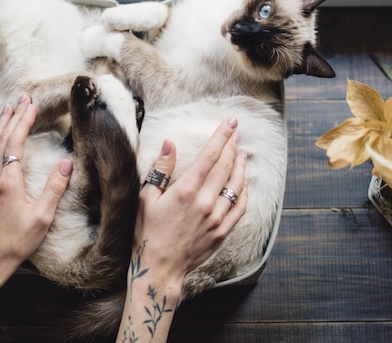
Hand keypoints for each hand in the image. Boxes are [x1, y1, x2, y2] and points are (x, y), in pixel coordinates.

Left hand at [0, 94, 72, 283]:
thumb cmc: (20, 239)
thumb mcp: (43, 216)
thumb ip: (54, 188)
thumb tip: (67, 164)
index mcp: (9, 181)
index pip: (15, 142)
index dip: (24, 121)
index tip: (32, 105)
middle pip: (2, 138)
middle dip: (13, 116)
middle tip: (22, 97)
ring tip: (7, 107)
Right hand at [135, 117, 247, 285]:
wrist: (160, 267)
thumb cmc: (149, 232)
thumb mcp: (146, 198)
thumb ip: (161, 170)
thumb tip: (168, 144)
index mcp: (185, 190)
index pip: (209, 156)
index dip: (221, 136)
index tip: (230, 123)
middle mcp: (204, 202)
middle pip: (225, 166)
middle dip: (232, 147)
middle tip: (237, 134)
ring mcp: (216, 217)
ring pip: (236, 185)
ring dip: (240, 166)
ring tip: (243, 153)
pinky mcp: (222, 231)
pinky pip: (240, 207)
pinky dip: (244, 192)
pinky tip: (244, 183)